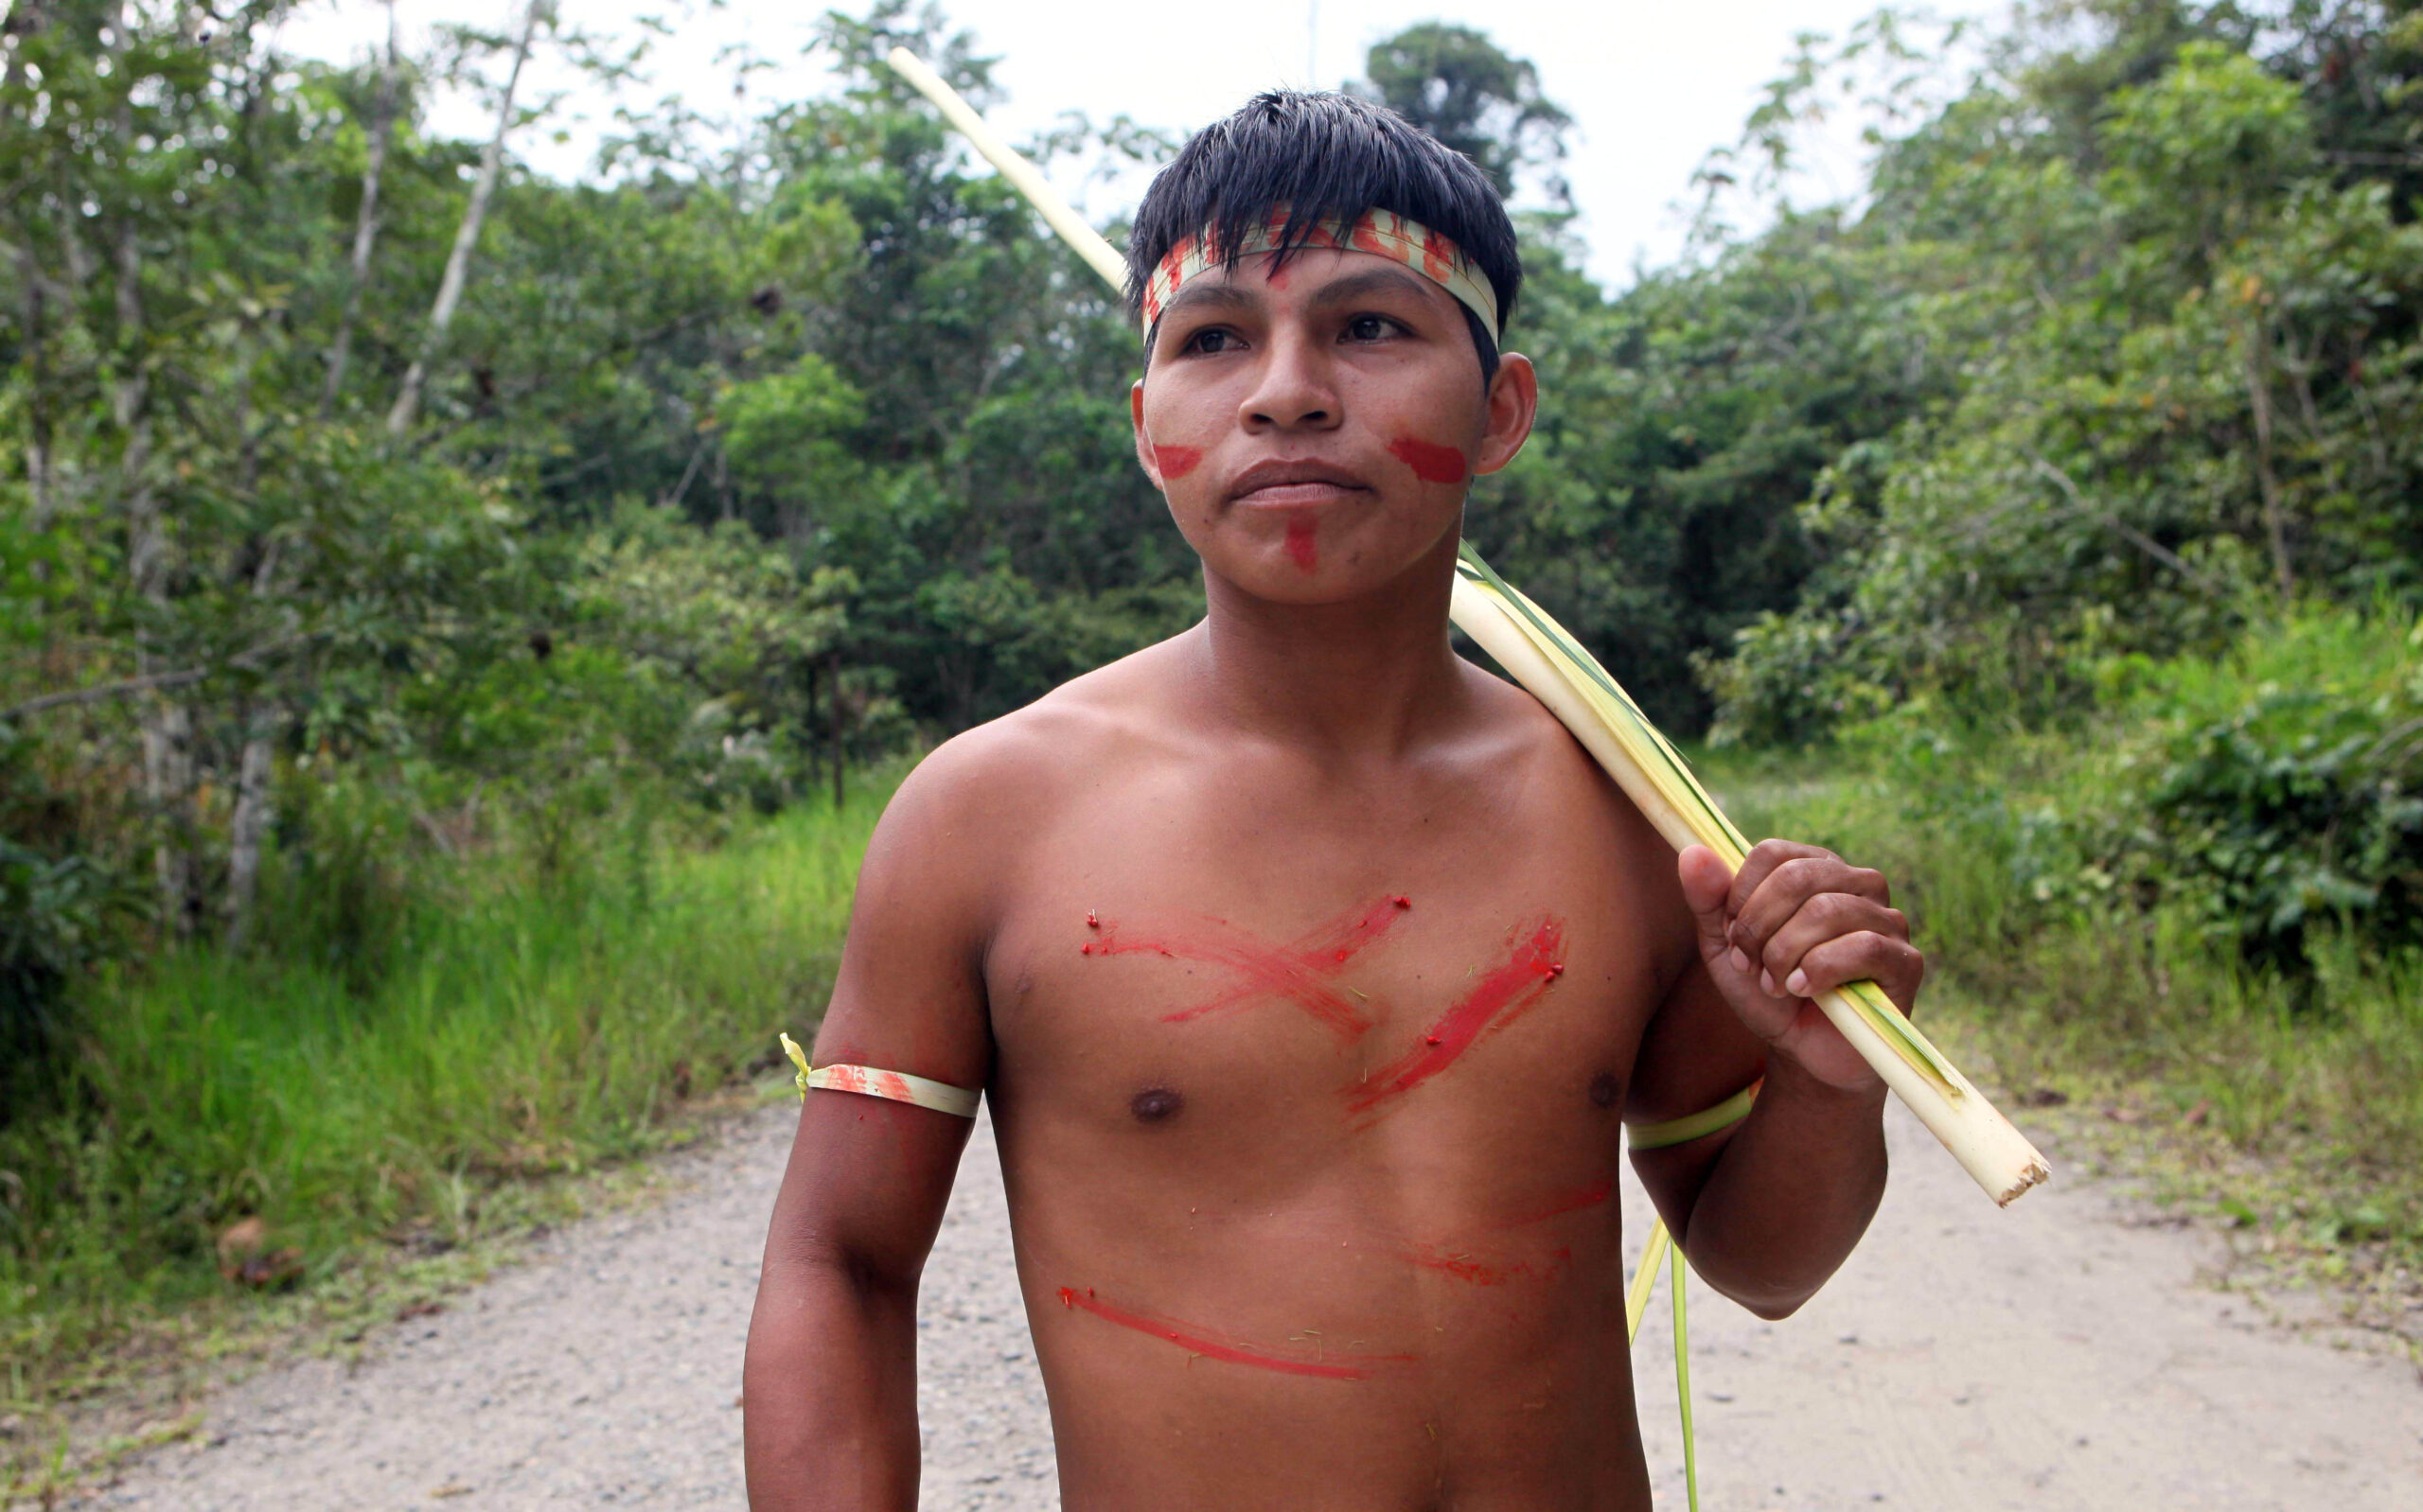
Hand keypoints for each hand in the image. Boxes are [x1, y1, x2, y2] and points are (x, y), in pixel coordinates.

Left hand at [1676, 840, 1923, 1093]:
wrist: (1803, 1053)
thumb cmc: (1768, 993)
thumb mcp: (1724, 948)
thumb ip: (1707, 900)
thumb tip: (1691, 852)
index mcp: (1816, 869)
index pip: (1773, 853)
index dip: (1741, 897)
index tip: (1732, 939)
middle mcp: (1858, 884)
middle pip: (1798, 878)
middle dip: (1759, 927)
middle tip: (1749, 966)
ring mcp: (1888, 920)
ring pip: (1828, 911)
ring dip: (1785, 954)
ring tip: (1776, 985)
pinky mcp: (1906, 961)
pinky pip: (1864, 946)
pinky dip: (1820, 970)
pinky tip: (1802, 990)